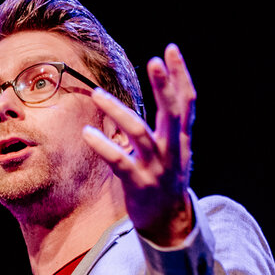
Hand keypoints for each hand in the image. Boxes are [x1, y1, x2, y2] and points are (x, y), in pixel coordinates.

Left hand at [81, 43, 195, 245]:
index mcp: (180, 139)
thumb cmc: (166, 181)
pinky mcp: (138, 183)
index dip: (181, 76)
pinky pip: (119, 161)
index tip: (171, 50)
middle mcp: (172, 150)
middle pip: (173, 113)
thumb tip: (168, 92)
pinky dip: (103, 146)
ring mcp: (156, 167)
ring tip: (97, 94)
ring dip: (118, 112)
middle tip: (154, 61)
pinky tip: (87, 133)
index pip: (187, 102)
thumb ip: (171, 125)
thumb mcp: (176, 151)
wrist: (169, 224)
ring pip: (140, 134)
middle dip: (165, 86)